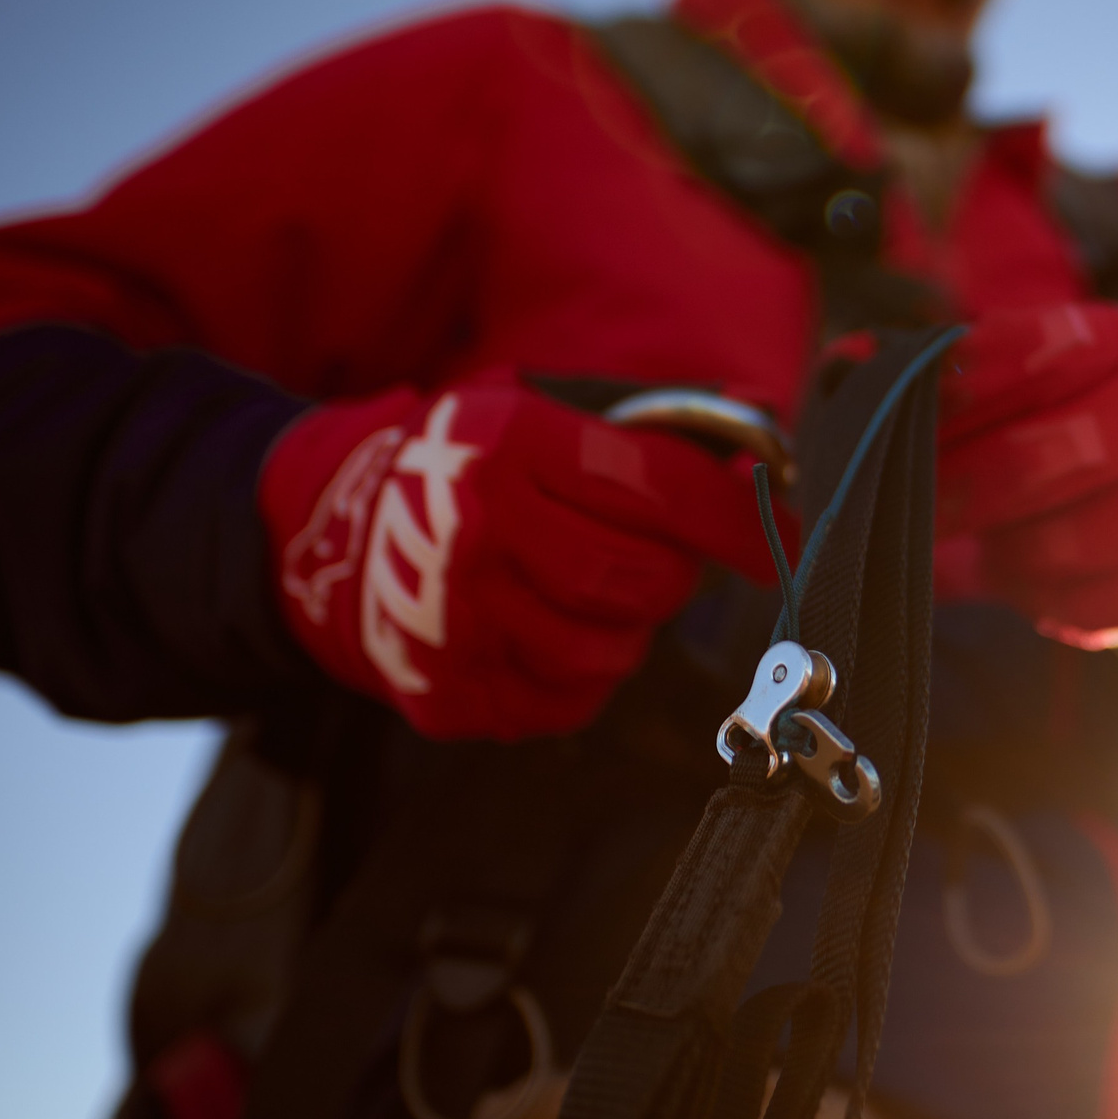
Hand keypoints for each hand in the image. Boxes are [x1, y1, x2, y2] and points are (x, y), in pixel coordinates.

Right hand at [260, 368, 777, 740]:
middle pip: (642, 580)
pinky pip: (566, 703)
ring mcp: (453, 620)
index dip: (735, 520)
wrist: (337, 532)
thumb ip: (650, 431)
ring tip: (591, 595)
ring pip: (610, 653)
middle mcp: (475, 530)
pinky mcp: (445, 691)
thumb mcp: (541, 414)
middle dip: (671, 575)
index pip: (658, 489)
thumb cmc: (472, 468)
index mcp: (508, 445)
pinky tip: (548, 633)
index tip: (780, 537)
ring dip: (625, 629)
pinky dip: (580, 677)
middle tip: (651, 559)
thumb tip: (763, 448)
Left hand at [937, 304, 1117, 648]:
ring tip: (970, 539)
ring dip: (1001, 547)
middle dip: (971, 481)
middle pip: (1073, 449)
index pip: (1048, 351)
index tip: (905, 402)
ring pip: (1076, 542)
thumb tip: (847, 361)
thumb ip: (949, 371)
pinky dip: (1035, 594)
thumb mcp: (1043, 374)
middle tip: (903, 503)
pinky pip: (1089, 604)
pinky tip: (1017, 571)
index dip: (969, 379)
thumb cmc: (1088, 421)